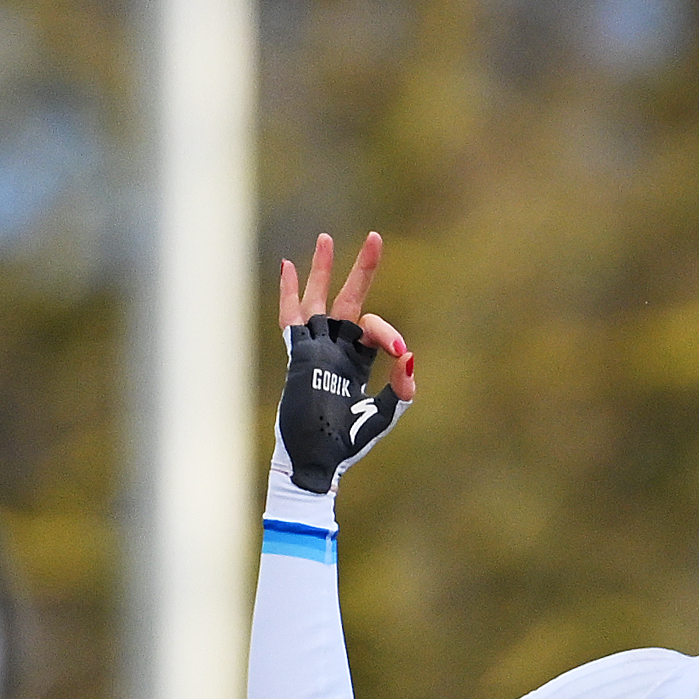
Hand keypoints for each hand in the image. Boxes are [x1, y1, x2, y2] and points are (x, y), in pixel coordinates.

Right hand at [270, 228, 416, 494]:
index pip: (373, 328)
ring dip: (322, 270)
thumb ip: (400, 389)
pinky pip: (292, 318)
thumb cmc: (348, 444)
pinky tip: (288, 266)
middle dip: (362, 269)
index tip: (399, 350)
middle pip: (349, 299)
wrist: (317, 461)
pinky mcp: (298, 357)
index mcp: (356, 361)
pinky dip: (290, 292)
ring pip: (319, 300)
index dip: (388, 333)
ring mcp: (315, 350)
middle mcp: (335, 349)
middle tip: (376, 237)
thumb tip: (410, 357)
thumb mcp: (383, 415)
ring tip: (326, 239)